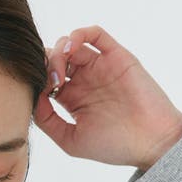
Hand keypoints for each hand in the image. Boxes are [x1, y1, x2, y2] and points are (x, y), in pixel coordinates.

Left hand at [34, 26, 181, 172]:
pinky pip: (95, 35)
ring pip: (71, 45)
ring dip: (58, 52)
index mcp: (72, 100)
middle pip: (55, 60)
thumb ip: (48, 121)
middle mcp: (84, 81)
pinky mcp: (116, 57)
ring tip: (59, 71)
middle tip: (48, 82)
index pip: (45, 80)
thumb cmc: (113, 146)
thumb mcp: (70, 140)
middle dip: (45, 65)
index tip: (35, 93)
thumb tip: (32, 98)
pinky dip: (79, 35)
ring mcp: (99, 67)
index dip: (36, 82)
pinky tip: (70, 49)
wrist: (150, 142)